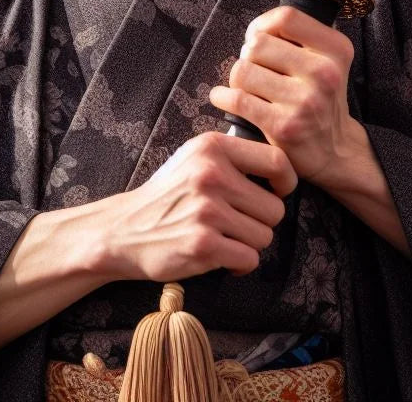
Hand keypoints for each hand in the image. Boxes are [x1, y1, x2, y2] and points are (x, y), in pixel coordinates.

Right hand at [96, 131, 295, 281]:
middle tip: (234, 222)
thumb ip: (231, 157)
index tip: (275, 191)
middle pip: (275, 208)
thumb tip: (280, 169)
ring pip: (265, 236)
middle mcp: (210, 174)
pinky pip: (249, 259)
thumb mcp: (193, 159)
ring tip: (222, 236)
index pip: (276, 159)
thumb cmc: (168, 195)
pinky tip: (219, 255)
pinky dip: (239, 264)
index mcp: (210, 147)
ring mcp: (206, 209)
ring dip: (248, 243)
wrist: (126, 228)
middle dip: (260, 221)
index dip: (286, 181)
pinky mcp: (203, 243)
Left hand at [208, 5, 356, 185]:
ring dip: (238, 80)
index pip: (287, 17)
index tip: (259, 39)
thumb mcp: (326, 60)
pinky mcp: (283, 126)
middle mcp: (324, 73)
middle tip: (257, 72)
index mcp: (336, 50)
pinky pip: (236, 98)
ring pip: (242, 70)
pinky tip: (226, 100)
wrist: (337, 152)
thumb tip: (254, 30)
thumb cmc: (320, 99)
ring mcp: (304, 101)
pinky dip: (222, 97)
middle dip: (249, 57)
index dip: (263, 25)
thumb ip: (296, 38)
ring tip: (250, 89)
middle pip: (257, 44)